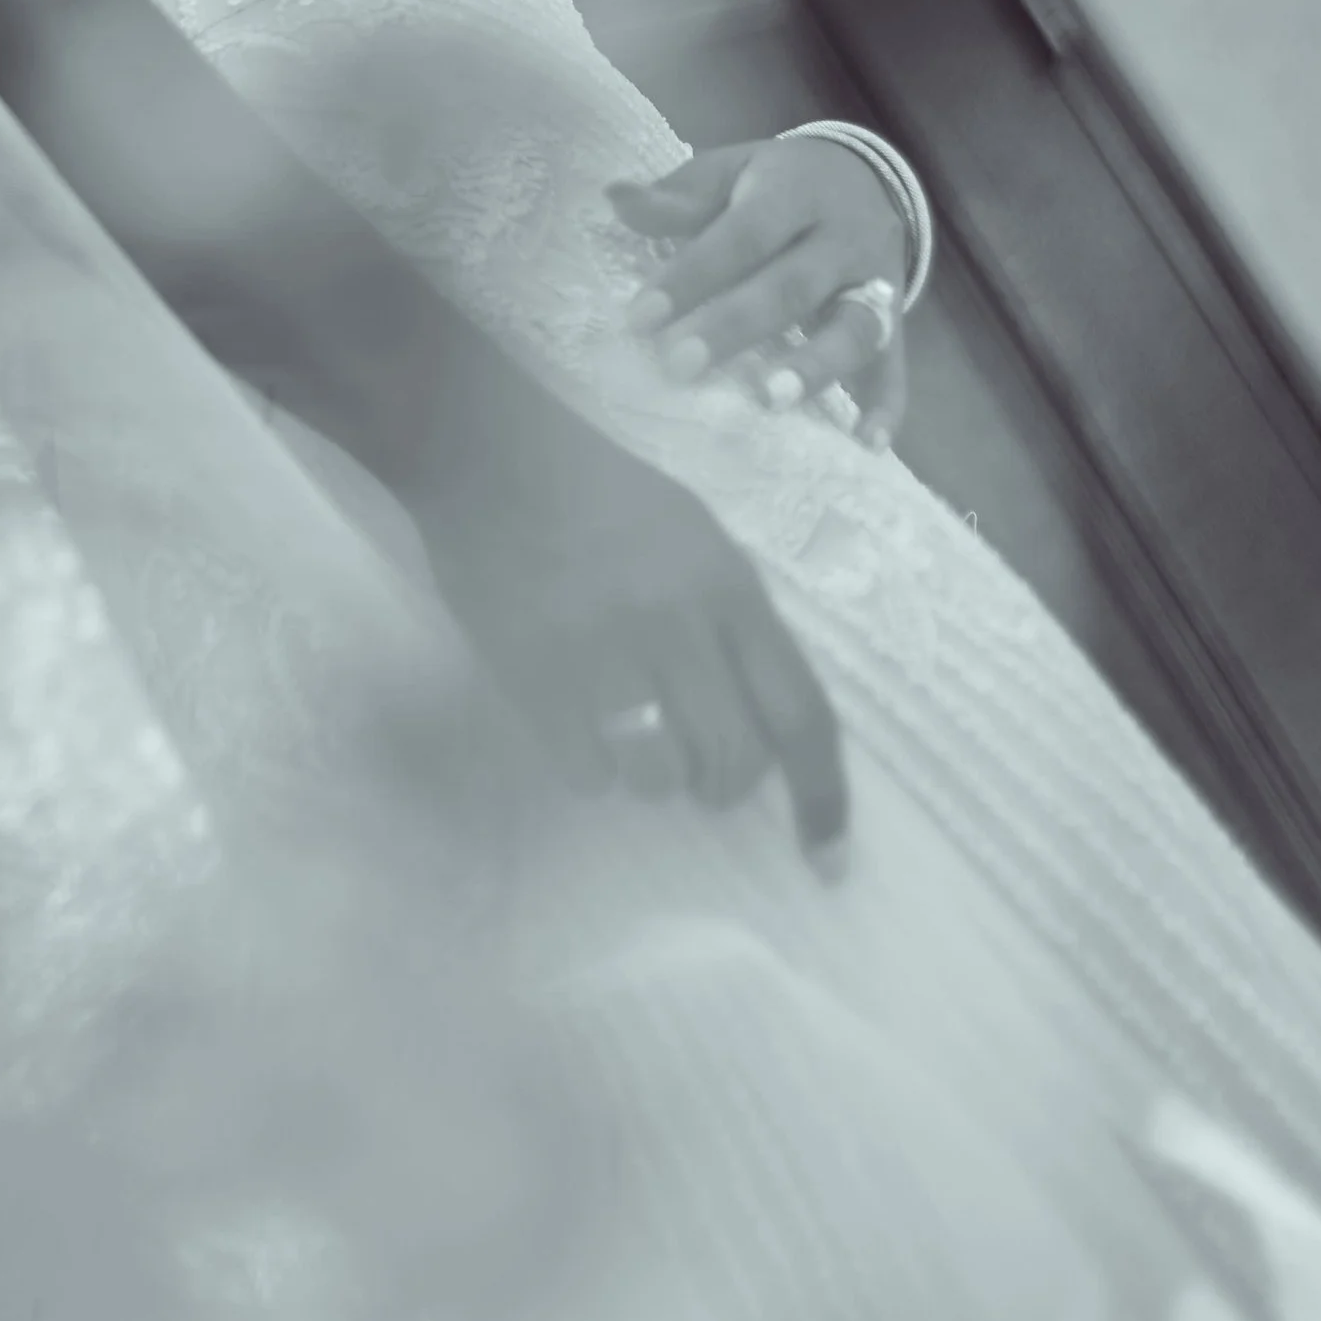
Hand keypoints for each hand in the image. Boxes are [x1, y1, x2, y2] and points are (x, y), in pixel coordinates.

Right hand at [407, 402, 849, 869]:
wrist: (492, 456)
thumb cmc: (602, 496)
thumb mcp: (698, 538)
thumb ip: (734, 622)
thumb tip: (764, 722)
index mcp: (730, 586)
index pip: (802, 713)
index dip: (823, 799)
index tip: (828, 864)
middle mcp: (679, 621)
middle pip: (735, 759)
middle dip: (721, 786)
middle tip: (698, 776)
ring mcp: (604, 649)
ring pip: (659, 778)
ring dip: (652, 778)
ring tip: (629, 738)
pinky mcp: (535, 672)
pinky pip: (586, 772)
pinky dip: (589, 766)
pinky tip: (573, 723)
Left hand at [611, 138, 911, 447]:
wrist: (866, 178)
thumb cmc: (776, 185)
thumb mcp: (730, 172)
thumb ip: (678, 196)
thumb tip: (616, 198)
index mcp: (794, 190)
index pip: (742, 235)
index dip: (692, 275)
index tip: (640, 318)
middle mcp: (843, 236)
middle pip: (792, 285)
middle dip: (735, 327)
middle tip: (680, 365)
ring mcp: (876, 281)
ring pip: (854, 325)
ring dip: (816, 366)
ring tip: (770, 400)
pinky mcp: (896, 321)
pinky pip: (896, 364)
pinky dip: (887, 406)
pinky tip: (866, 444)